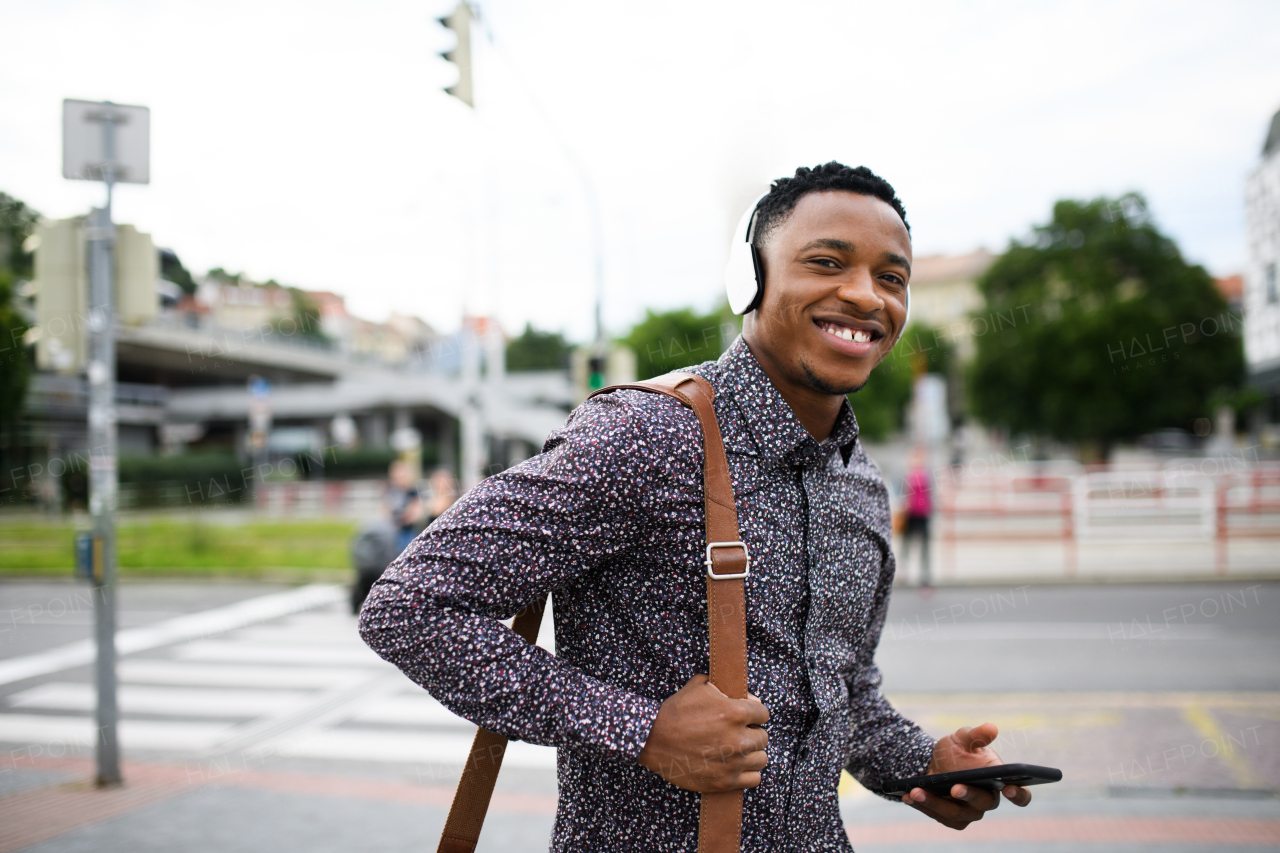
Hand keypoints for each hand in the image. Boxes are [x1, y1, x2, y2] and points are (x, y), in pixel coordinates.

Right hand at [637, 674, 768, 792]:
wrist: (652, 740)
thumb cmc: (675, 712)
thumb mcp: (698, 687)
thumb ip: (724, 687)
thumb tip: (743, 696)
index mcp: (735, 713)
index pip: (764, 713)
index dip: (754, 713)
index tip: (747, 716)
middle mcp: (739, 739)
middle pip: (763, 737)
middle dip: (752, 733)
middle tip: (738, 733)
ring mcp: (733, 762)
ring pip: (761, 758)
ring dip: (752, 753)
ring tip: (738, 750)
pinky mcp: (725, 782)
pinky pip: (754, 779)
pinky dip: (748, 773)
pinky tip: (737, 766)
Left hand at [902, 722, 1031, 829]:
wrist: (934, 763)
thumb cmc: (956, 751)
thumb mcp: (963, 738)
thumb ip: (977, 734)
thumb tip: (991, 728)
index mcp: (999, 782)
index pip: (1020, 794)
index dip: (1018, 794)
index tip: (1008, 788)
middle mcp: (987, 801)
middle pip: (983, 804)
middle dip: (968, 796)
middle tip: (954, 788)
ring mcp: (970, 813)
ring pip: (956, 814)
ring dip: (935, 803)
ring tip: (916, 791)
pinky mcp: (952, 820)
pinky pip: (939, 817)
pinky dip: (923, 806)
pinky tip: (908, 796)